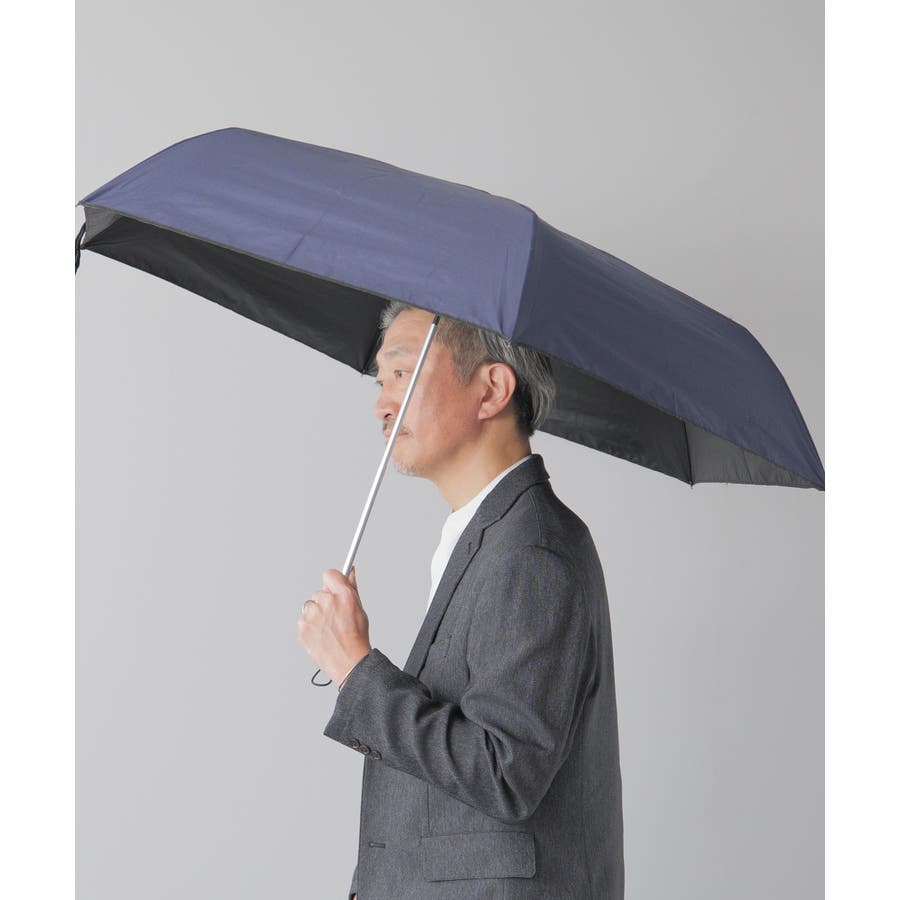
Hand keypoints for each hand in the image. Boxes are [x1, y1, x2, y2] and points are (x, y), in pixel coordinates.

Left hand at [297, 566, 370, 684]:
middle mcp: (326, 602)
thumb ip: (351, 587)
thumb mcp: (359, 609)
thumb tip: (350, 571)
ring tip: (328, 629)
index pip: (330, 574)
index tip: (333, 588)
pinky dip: (309, 626)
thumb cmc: (356, 638)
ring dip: (316, 614)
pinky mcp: (302, 626)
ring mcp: (312, 614)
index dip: (332, 582)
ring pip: (310, 607)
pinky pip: (303, 620)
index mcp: (343, 595)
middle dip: (325, 602)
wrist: (349, 662)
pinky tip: (321, 635)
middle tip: (334, 617)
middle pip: (319, 593)